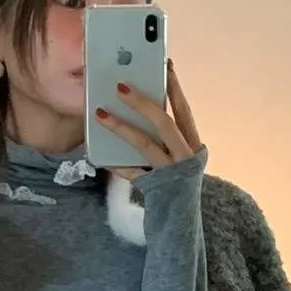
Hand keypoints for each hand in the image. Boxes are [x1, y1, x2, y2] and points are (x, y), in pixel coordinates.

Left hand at [96, 58, 202, 180]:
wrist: (180, 224)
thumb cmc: (174, 184)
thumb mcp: (177, 158)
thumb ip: (164, 138)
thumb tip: (137, 110)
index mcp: (193, 145)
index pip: (183, 110)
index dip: (174, 88)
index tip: (165, 65)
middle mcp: (186, 156)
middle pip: (165, 122)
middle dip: (142, 102)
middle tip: (120, 86)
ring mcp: (171, 172)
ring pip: (145, 144)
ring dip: (121, 126)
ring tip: (100, 113)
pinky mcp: (156, 188)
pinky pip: (132, 173)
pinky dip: (115, 163)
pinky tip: (98, 156)